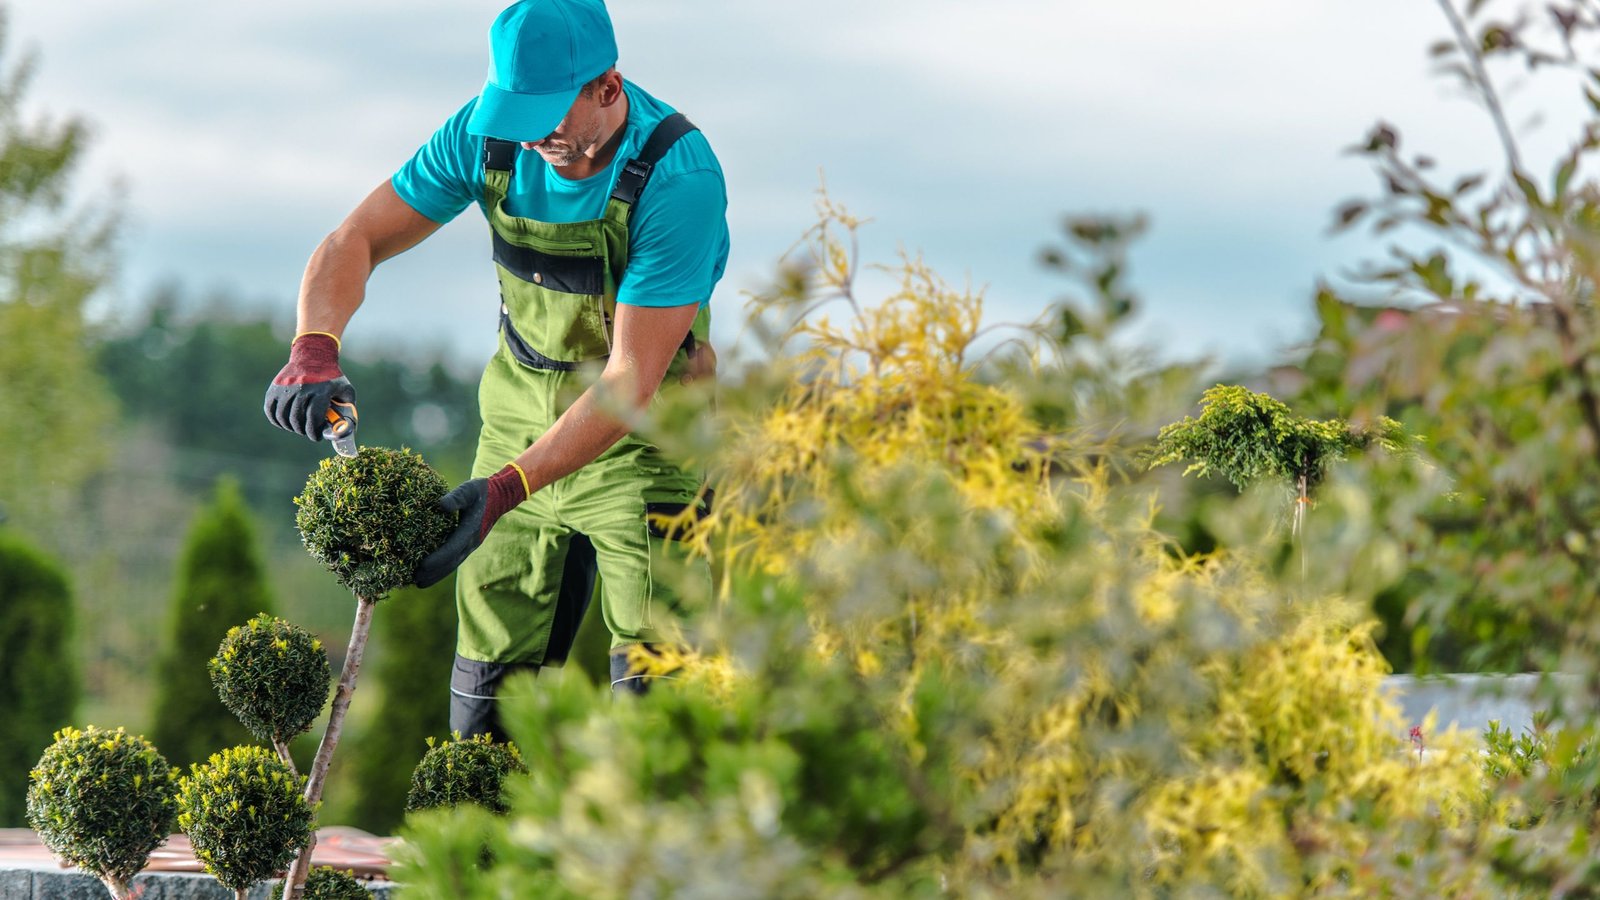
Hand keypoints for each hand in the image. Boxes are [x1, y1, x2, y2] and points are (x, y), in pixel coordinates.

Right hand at [263, 332, 355, 440]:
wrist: (313, 356)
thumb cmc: (332, 378)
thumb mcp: (346, 390)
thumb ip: (348, 410)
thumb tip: (344, 431)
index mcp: (321, 391)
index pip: (313, 418)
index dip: (313, 432)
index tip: (316, 437)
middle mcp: (302, 388)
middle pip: (296, 419)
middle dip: (302, 431)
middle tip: (307, 432)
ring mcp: (286, 387)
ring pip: (282, 416)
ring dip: (290, 427)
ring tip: (297, 427)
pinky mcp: (275, 387)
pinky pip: (270, 409)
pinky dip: (276, 420)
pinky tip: (284, 422)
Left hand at [414, 464, 528, 587]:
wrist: (499, 497)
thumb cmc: (480, 491)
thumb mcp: (468, 489)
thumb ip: (455, 498)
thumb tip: (440, 505)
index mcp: (470, 529)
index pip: (452, 549)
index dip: (437, 559)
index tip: (422, 566)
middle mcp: (471, 542)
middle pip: (451, 562)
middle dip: (434, 572)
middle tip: (415, 580)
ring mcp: (470, 545)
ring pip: (453, 564)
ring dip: (437, 575)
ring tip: (419, 583)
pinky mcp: (468, 545)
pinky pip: (454, 560)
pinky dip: (442, 568)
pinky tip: (430, 573)